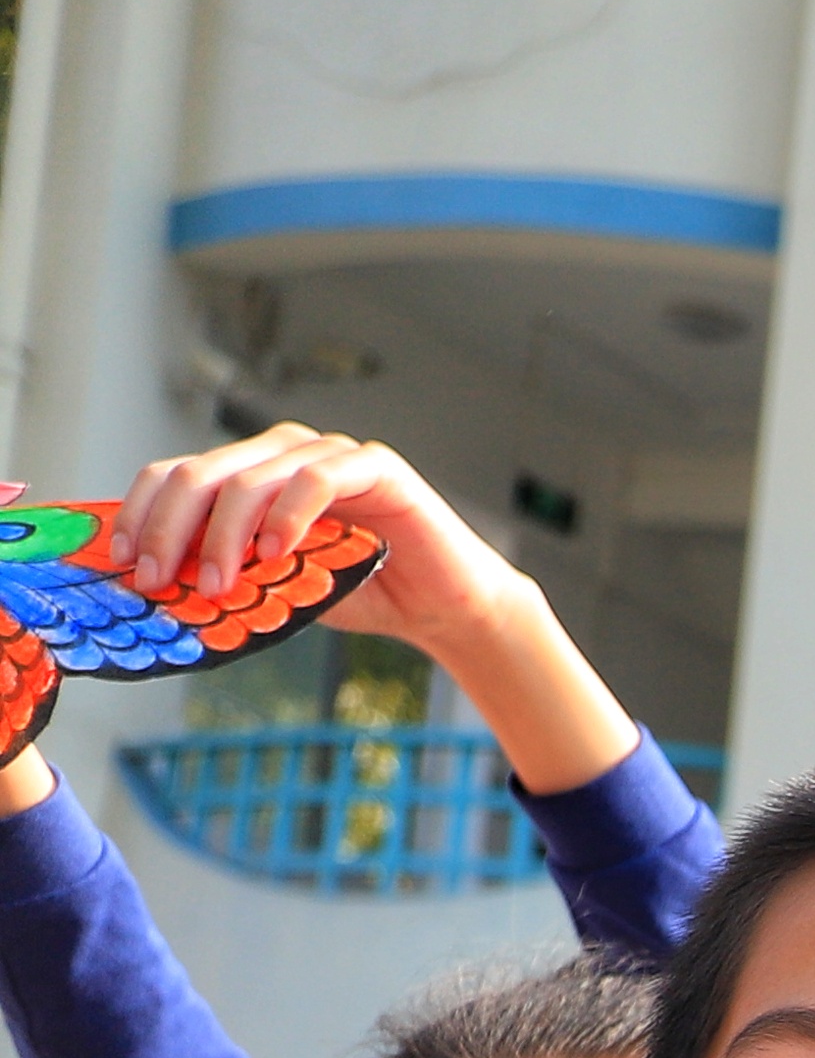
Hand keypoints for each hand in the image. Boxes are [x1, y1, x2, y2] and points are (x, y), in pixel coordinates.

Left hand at [130, 423, 519, 642]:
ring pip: (248, 478)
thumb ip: (226, 568)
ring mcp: (329, 454)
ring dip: (221, 536)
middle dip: (168, 530)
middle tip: (159, 580)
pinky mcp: (377, 467)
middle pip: (198, 473)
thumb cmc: (361, 592)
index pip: (174, 474)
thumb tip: (155, 582)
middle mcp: (283, 451)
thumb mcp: (274, 582)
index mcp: (251, 472)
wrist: (444, 606)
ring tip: (218, 585)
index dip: (141, 515)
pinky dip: (286, 516)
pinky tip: (275, 554)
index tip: (126, 564)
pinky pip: (315, 480)